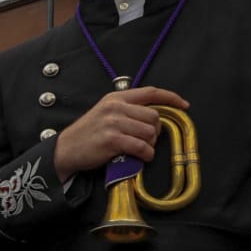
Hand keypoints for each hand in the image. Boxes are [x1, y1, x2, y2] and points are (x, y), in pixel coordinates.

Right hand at [52, 86, 186, 181]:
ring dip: (150, 145)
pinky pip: (142, 146)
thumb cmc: (88, 134)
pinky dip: (146, 154)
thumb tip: (155, 117)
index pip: (151, 92)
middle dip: (156, 131)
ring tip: (139, 150)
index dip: (171, 98)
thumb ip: (127, 110)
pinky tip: (140, 157)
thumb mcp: (105, 113)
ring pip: (150, 132)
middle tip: (146, 140)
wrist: (66, 149)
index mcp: (116, 98)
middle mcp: (116, 107)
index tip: (184, 105)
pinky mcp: (112, 140)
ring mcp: (113, 123)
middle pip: (154, 116)